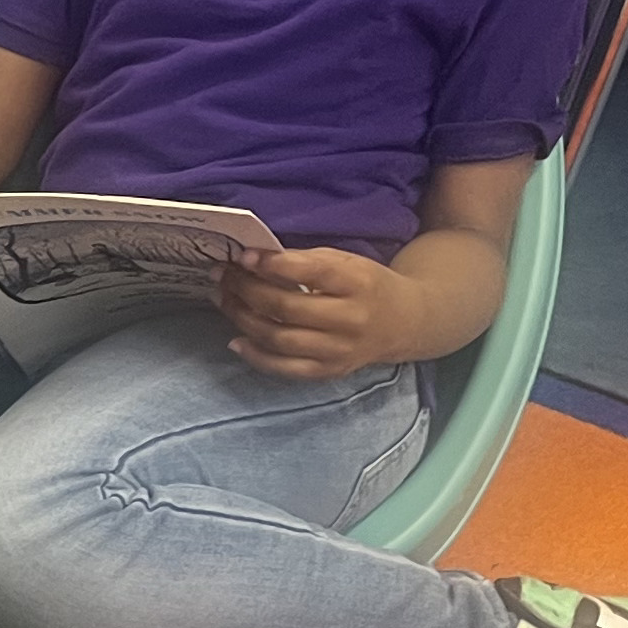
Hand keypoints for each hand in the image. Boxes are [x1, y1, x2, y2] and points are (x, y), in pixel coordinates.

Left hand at [215, 245, 424, 379]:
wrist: (404, 322)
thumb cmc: (366, 284)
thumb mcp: (345, 262)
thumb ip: (304, 261)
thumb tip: (252, 260)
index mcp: (357, 283)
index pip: (308, 272)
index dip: (271, 265)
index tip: (243, 256)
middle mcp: (350, 320)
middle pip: (285, 308)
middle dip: (246, 290)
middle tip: (222, 276)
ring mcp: (339, 350)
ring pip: (279, 339)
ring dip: (242, 318)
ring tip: (223, 300)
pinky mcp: (330, 371)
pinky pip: (285, 368)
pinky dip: (256, 355)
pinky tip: (236, 339)